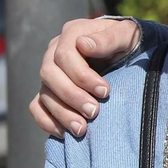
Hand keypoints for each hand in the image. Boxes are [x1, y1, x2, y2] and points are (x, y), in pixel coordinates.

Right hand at [30, 18, 141, 138]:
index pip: (64, 55)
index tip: (104, 91)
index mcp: (72, 34)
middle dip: (72, 96)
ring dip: (62, 113)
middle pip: (49, 75)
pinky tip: (65, 133)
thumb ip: (108, 38)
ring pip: (44, 93)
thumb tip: (82, 44)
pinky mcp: (50, 91)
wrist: (130, 53)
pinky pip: (37, 107)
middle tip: (94, 112)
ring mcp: (51, 73)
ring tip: (82, 129)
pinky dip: (47, 121)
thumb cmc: (130, 41)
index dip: (81, 75)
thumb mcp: (127, 35)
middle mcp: (55, 52)